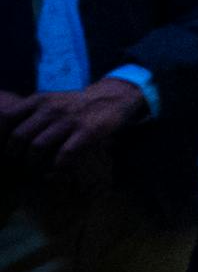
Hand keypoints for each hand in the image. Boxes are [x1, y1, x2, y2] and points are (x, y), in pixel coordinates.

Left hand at [0, 78, 149, 164]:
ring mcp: (69, 120)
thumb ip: (29, 112)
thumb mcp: (50, 101)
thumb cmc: (75, 105)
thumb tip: (4, 131)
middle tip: (17, 164)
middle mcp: (51, 109)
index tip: (1, 149)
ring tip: (34, 170)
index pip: (7, 117)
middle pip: (20, 136)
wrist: (112, 98)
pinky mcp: (87, 132)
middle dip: (14, 155)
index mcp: (38, 100)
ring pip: (38, 147)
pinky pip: (64, 155)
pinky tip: (55, 173)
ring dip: (33, 164)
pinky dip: (57, 168)